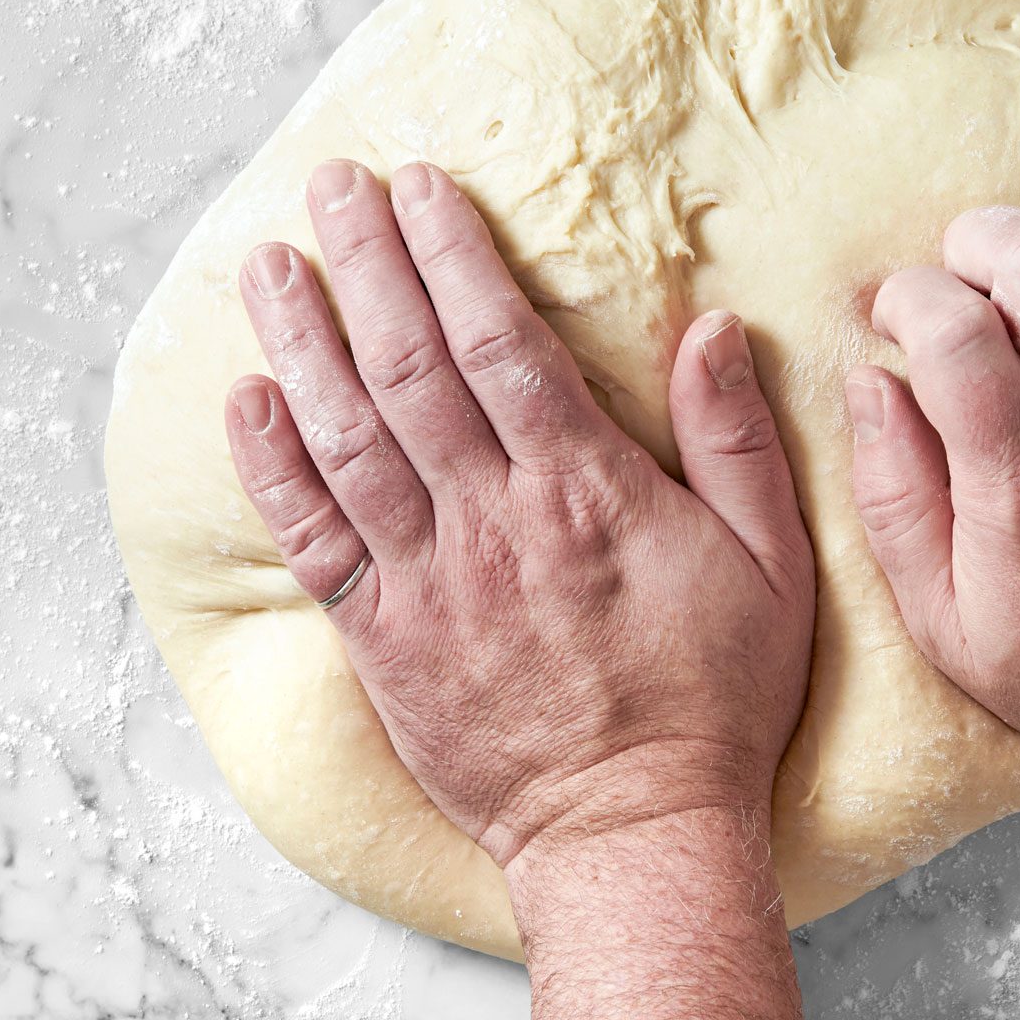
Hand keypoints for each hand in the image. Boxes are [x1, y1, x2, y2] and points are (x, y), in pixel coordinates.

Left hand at [222, 160, 814, 869]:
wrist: (632, 833)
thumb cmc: (713, 698)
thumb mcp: (773, 565)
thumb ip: (737, 443)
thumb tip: (711, 329)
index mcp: (585, 493)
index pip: (500, 344)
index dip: (453, 256)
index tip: (423, 187)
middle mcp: (492, 523)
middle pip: (408, 368)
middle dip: (365, 265)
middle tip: (331, 186)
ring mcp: (427, 582)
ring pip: (346, 437)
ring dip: (300, 341)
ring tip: (267, 264)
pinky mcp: (383, 639)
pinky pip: (313, 540)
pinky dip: (272, 466)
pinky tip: (246, 398)